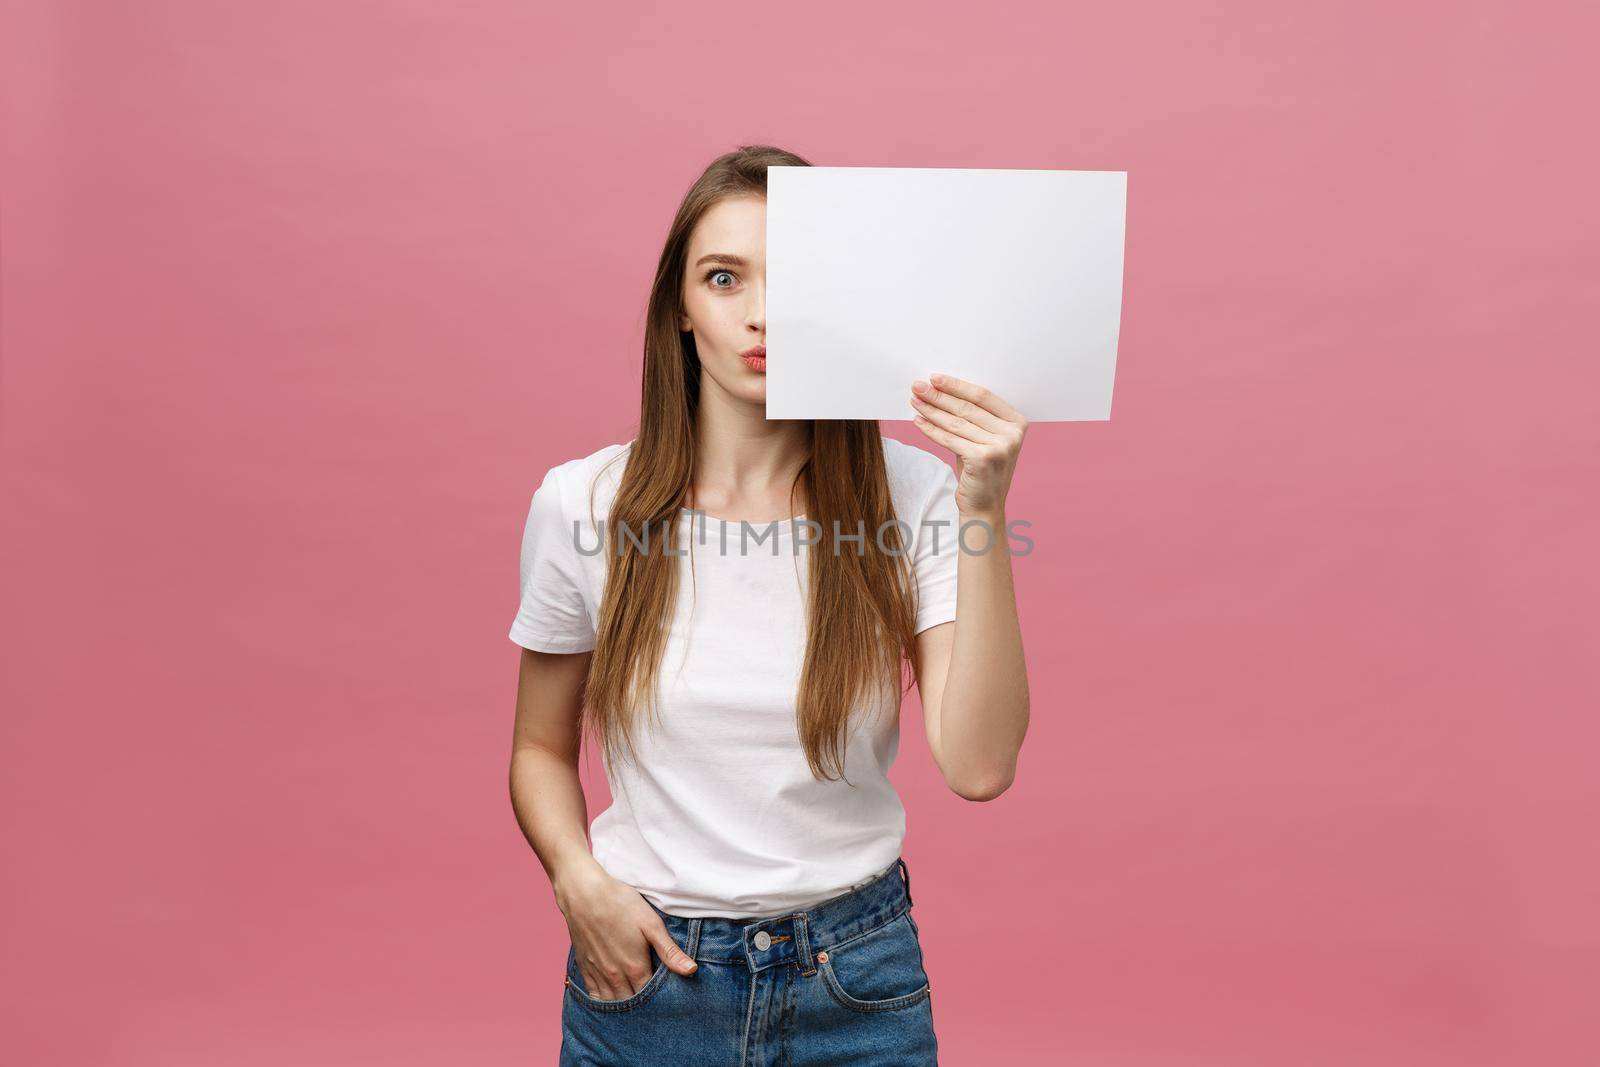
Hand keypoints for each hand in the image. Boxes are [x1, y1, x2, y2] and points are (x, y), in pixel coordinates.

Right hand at [554, 860, 697, 999]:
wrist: (583, 893)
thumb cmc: (620, 903)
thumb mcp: (651, 924)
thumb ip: (670, 952)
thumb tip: (691, 971)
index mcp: (634, 968)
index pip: (651, 999)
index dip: (661, 1000)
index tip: (669, 999)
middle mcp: (615, 976)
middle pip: (631, 1004)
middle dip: (643, 1007)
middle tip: (654, 1004)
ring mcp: (597, 974)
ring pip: (611, 1003)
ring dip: (623, 1007)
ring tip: (635, 1006)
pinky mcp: (584, 968)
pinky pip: (593, 996)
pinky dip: (603, 1002)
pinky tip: (611, 999)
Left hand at [909, 374, 1028, 514]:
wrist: (984, 508)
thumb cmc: (980, 471)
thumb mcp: (983, 440)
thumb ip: (971, 418)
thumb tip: (939, 391)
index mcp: (1017, 422)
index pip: (983, 396)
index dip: (957, 385)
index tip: (935, 378)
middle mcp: (1013, 433)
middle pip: (968, 407)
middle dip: (940, 395)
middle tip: (918, 386)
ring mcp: (1000, 447)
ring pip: (956, 422)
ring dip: (932, 410)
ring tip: (915, 401)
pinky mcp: (983, 459)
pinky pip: (950, 439)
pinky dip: (931, 429)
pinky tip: (918, 420)